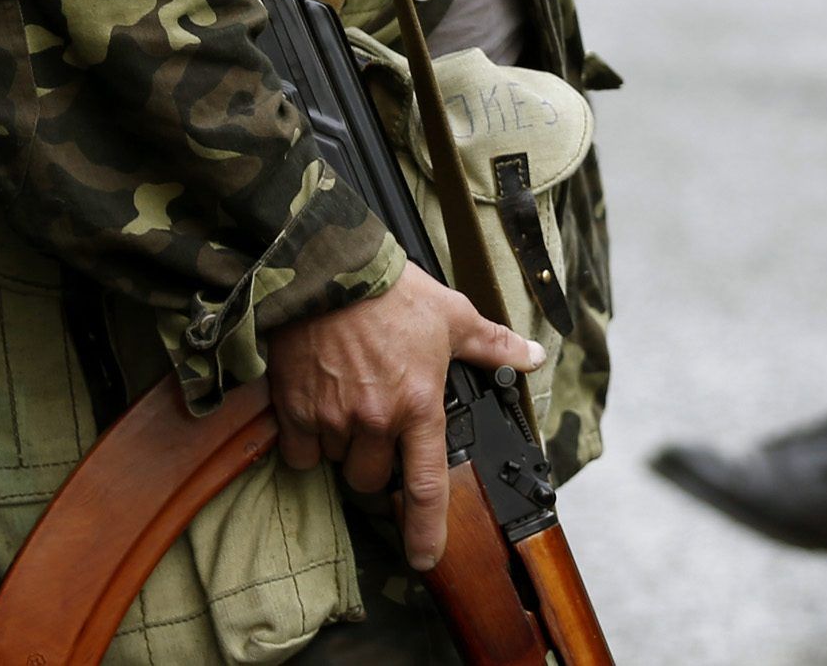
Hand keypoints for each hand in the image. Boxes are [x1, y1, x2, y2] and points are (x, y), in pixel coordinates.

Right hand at [265, 267, 540, 571]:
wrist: (329, 268)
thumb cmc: (393, 291)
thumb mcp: (452, 316)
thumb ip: (492, 345)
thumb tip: (532, 354)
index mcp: (419, 405)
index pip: (425, 486)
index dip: (425, 531)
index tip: (424, 558)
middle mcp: (376, 420)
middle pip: (373, 480)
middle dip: (376, 465)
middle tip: (376, 431)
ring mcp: (333, 418)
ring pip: (337, 463)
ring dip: (343, 449)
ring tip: (347, 407)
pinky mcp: (295, 409)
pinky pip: (301, 452)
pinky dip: (307, 442)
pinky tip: (315, 411)